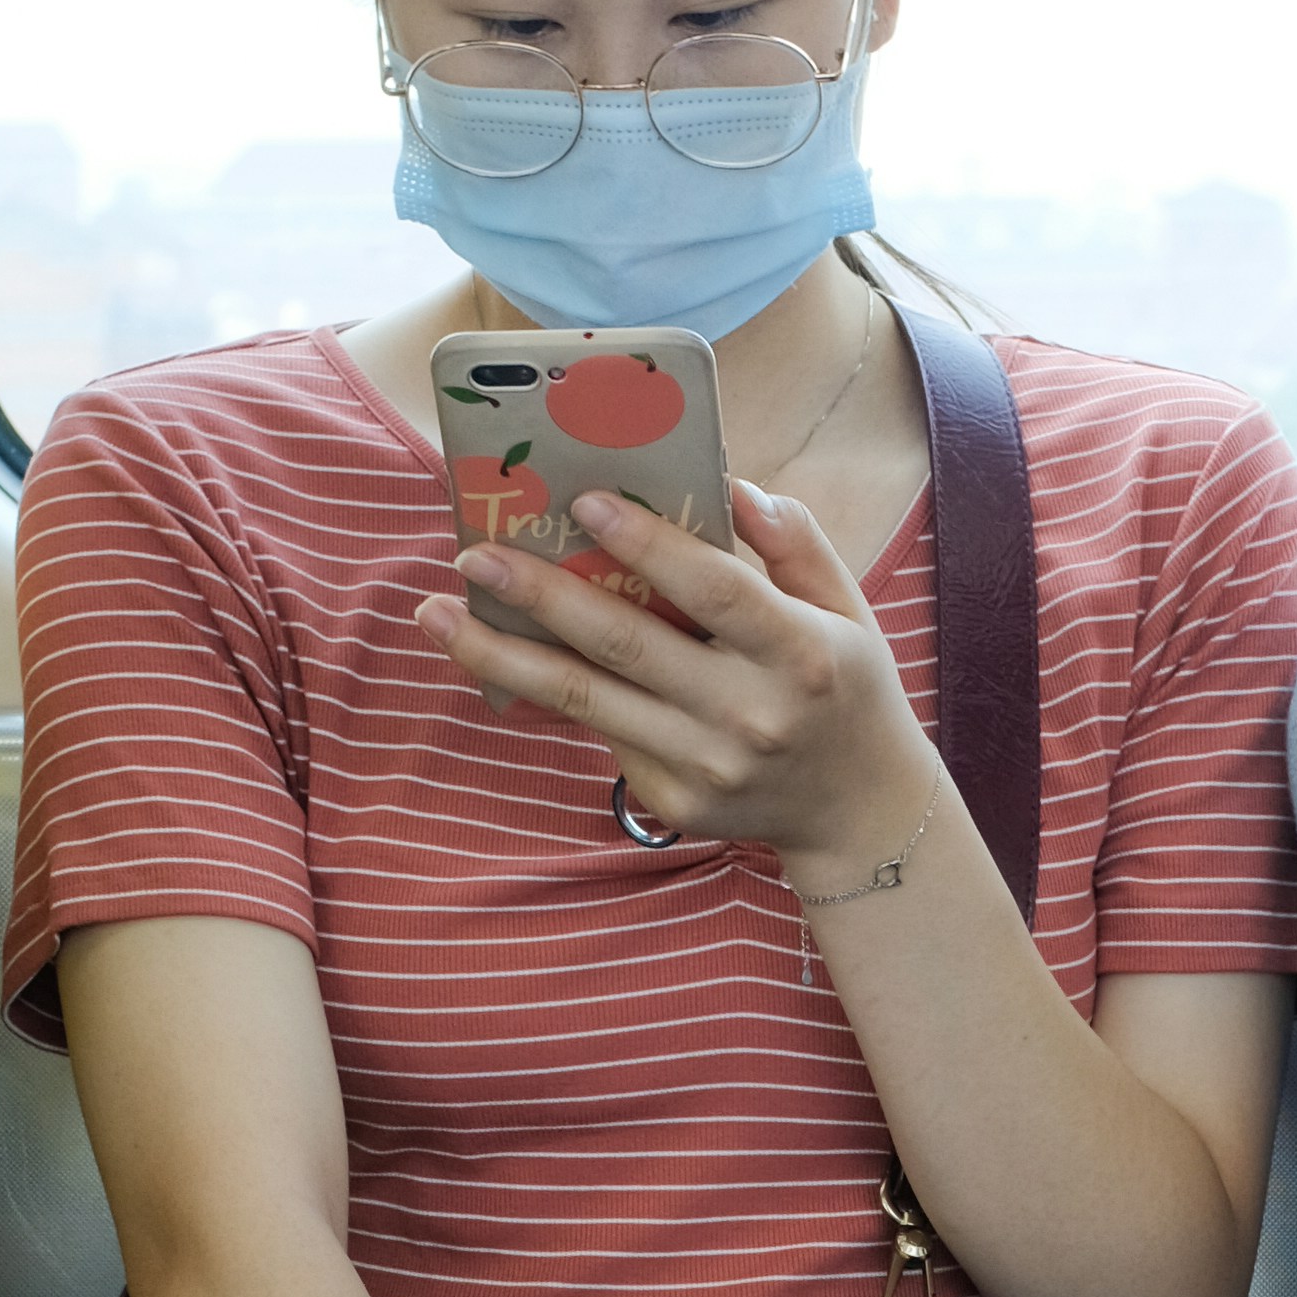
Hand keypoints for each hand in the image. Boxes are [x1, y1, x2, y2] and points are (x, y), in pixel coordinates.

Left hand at [424, 481, 939, 880]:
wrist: (859, 812)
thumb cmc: (845, 688)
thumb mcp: (845, 608)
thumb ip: (794, 542)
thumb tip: (728, 484)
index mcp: (797, 653)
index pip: (711, 589)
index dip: (645, 544)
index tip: (580, 499)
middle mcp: (748, 714)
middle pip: (626, 644)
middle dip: (540, 594)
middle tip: (471, 553)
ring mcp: (706, 765)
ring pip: (586, 700)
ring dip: (501, 654)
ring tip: (437, 614)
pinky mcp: (674, 799)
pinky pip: (599, 732)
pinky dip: (544, 691)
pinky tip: (497, 654)